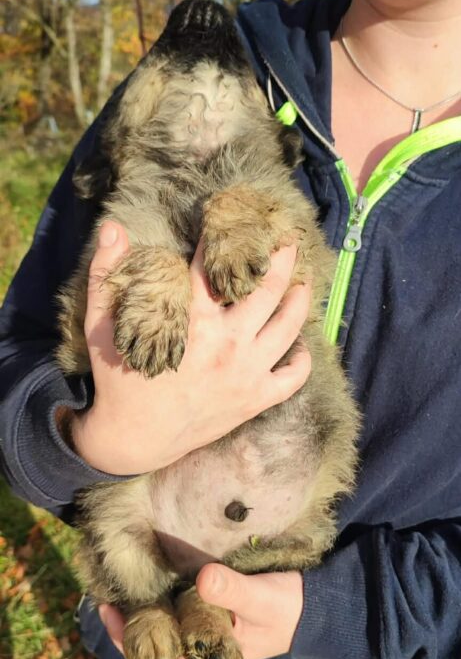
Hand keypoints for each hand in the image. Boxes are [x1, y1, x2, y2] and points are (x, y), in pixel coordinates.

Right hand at [71, 220, 311, 473]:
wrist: (132, 439)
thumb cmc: (117, 378)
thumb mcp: (101, 325)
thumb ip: (105, 275)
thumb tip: (112, 228)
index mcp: (193, 320)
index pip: (214, 265)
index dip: (223, 236)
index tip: (231, 218)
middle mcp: (227, 342)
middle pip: (268, 288)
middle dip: (282, 259)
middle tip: (288, 242)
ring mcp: (246, 372)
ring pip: (289, 325)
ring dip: (301, 299)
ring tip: (304, 283)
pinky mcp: (255, 399)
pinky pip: (293, 377)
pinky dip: (302, 359)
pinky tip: (298, 344)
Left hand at [99, 565, 303, 658]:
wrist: (323, 606)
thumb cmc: (293, 607)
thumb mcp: (264, 598)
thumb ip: (234, 590)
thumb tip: (201, 579)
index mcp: (210, 655)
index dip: (128, 640)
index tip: (110, 612)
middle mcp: (205, 645)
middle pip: (155, 641)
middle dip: (129, 620)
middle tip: (105, 592)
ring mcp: (210, 627)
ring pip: (166, 623)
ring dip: (144, 606)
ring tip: (122, 581)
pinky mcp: (217, 606)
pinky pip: (181, 605)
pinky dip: (164, 593)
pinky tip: (154, 572)